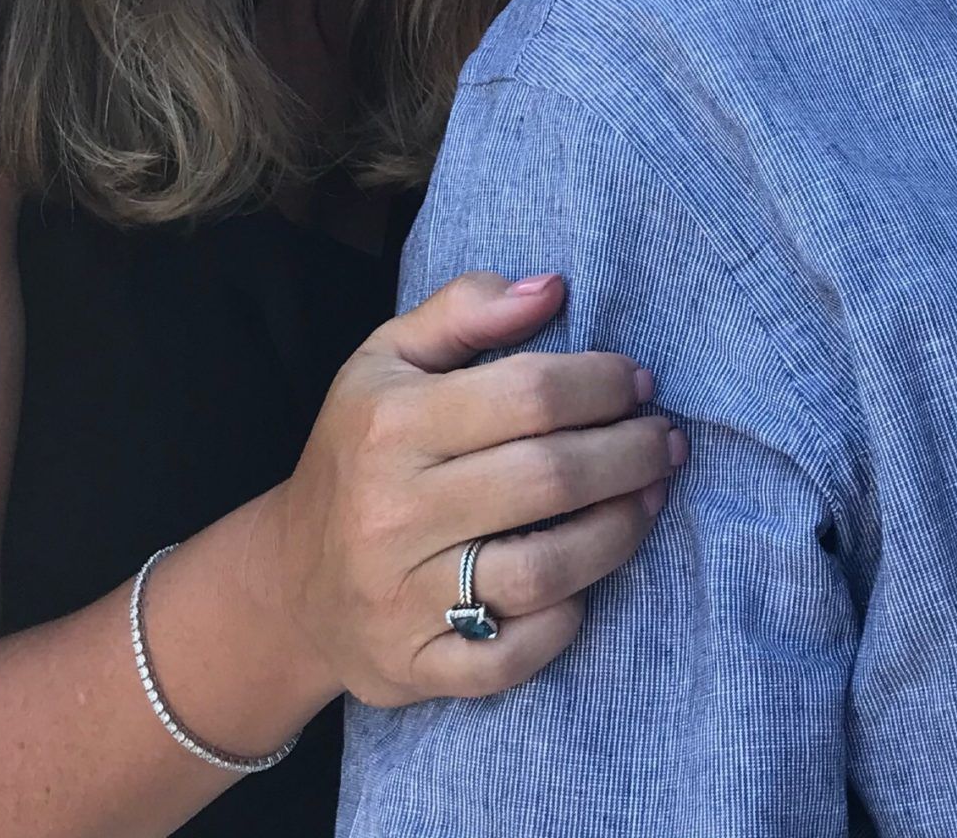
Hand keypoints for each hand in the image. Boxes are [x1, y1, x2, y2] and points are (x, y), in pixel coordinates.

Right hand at [257, 271, 683, 707]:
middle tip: (666, 440)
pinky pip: (511, 658)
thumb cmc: (360, 452)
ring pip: (543, 572)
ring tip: (650, 498)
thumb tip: (553, 288)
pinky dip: (563, 623)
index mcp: (390, 424)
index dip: (600, 384)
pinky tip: (588, 583)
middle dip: (629, 454)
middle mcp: (393, 512)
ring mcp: (403, 599)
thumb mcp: (387, 359)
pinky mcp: (414, 668)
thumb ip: (465, 309)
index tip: (638, 382)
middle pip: (548, 479)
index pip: (527, 394)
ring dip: (619, 532)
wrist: (290, 582)